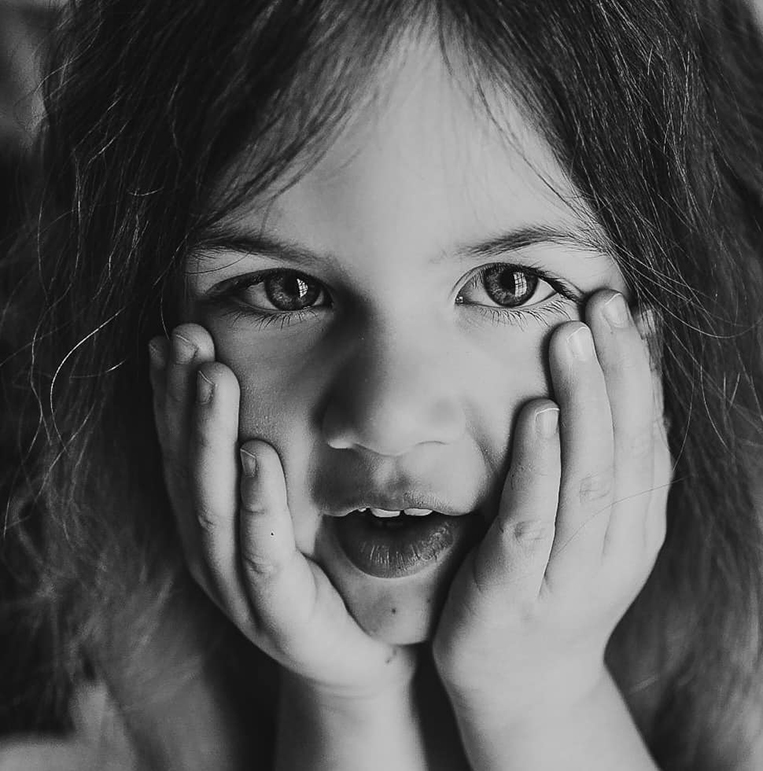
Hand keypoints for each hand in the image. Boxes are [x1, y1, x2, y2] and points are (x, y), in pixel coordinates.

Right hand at [148, 325, 416, 699]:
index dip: (173, 392)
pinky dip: (258, 504)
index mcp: (212, 517)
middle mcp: (213, 549)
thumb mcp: (298, 495)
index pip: (182, 447)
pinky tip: (260, 457)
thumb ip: (277, 441)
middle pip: (188, 467)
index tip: (176, 334)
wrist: (365, 651)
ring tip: (217, 379)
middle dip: (184, 399)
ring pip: (214, 506)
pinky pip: (263, 556)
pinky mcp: (280, 618)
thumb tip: (272, 366)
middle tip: (187, 337)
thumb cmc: (330, 561)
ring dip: (212, 439)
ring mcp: (240, 588)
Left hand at [431, 290, 671, 723]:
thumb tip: (620, 366)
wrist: (519, 681)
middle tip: (604, 303)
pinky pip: (533, 520)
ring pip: (590, 478)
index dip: (643, 370)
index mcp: (638, 520)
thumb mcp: (592, 516)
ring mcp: (570, 570)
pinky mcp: (517, 588)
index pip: (652, 433)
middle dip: (618, 370)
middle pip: (628, 446)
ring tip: (572, 339)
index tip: (631, 308)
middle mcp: (617, 544)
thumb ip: (605, 453)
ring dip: (584, 404)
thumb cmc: (547, 578)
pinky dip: (539, 466)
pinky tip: (534, 416)